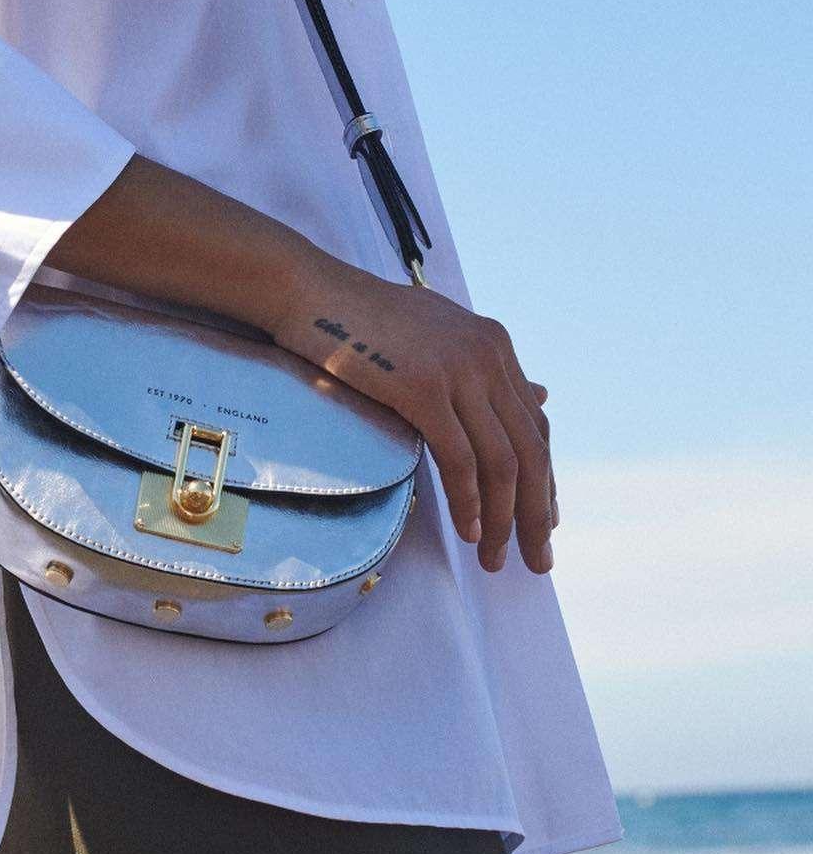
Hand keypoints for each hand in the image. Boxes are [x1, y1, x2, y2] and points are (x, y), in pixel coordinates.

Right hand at [269, 243, 556, 573]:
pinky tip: (467, 530)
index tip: (543, 520)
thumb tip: (543, 395)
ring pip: (502, 463)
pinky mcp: (423, 388)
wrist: (308, 292)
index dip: (545, 478)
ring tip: (493, 558)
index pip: (534, 424)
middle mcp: (487, 355)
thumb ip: (485, 369)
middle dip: (537, 513)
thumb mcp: (437, 335)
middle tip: (537, 561)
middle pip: (531, 450)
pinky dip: (469, 502)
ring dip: (504, 520)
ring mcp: (458, 370)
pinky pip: (460, 460)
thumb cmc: (360, 317)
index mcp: (493, 344)